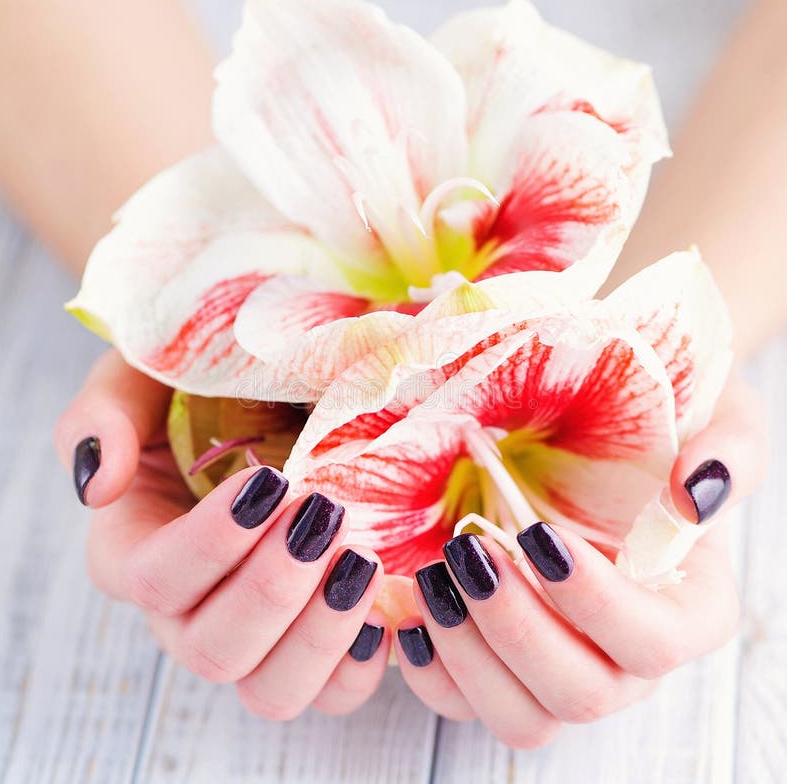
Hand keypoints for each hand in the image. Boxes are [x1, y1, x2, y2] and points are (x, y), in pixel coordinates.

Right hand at [55, 350, 389, 718]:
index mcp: (135, 548)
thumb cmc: (204, 386)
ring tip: (361, 562)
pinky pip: (331, 693)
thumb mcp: (148, 375)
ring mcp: (253, 632)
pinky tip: (382, 609)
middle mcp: (188, 609)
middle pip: (213, 650)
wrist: (272, 402)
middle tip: (324, 514)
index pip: (152, 578)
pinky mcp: (311, 640)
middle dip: (273, 588)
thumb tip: (98, 486)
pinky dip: (358, 667)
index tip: (271, 480)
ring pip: (270, 690)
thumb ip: (104, 415)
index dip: (211, 541)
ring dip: (319, 634)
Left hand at [395, 373, 767, 746]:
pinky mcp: (502, 668)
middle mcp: (624, 656)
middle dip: (517, 629)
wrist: (587, 443)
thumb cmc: (650, 434)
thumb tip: (698, 490)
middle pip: (581, 693)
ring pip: (523, 717)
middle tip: (468, 555)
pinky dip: (430, 672)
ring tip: (433, 582)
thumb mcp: (711, 417)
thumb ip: (729, 449)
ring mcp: (560, 668)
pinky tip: (406, 616)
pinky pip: (464, 704)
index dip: (595, 603)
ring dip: (469, 656)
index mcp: (685, 608)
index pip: (654, 642)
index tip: (538, 536)